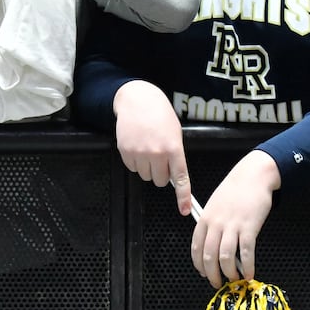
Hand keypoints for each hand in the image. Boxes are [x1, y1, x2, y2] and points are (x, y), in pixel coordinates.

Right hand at [112, 81, 192, 211]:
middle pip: (160, 181)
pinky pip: (132, 168)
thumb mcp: (175, 132)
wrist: (137, 99)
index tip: (184, 210)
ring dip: (147, 168)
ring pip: (145, 176)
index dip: (183, 196)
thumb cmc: (159, 114)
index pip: (180, 178)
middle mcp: (156, 153)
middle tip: (160, 158)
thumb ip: (175, 154)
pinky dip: (135, 162)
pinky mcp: (125, 152)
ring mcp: (139, 153)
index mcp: (173, 148)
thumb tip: (174, 176)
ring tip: (148, 148)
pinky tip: (137, 146)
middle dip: (161, 173)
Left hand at [191, 150, 279, 287]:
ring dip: (229, 273)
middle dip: (212, 275)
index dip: (199, 265)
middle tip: (218, 283)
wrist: (253, 176)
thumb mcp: (215, 204)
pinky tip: (250, 274)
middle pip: (209, 257)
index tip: (203, 273)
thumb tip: (212, 245)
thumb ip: (212, 224)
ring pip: (225, 258)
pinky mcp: (249, 228)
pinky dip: (248, 266)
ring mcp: (232, 226)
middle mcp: (216, 224)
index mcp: (205, 218)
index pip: (196, 248)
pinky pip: (246, 253)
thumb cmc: (235, 189)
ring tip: (234, 279)